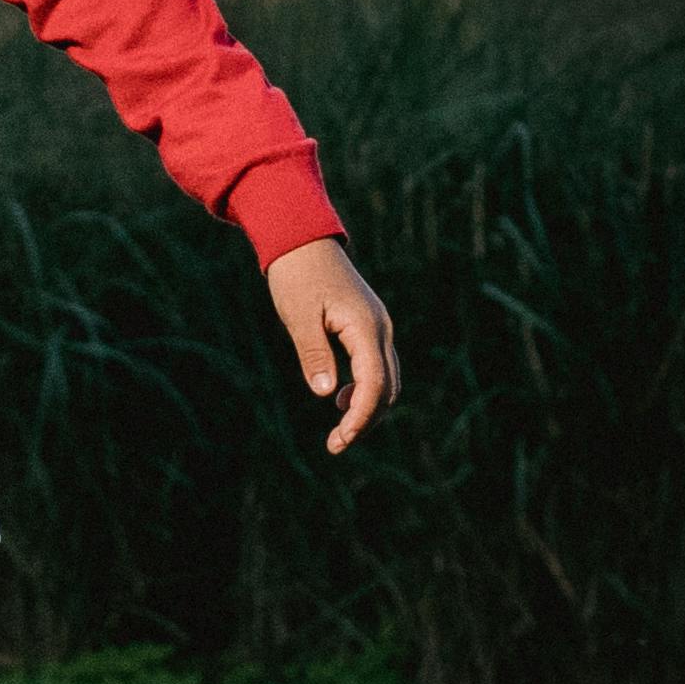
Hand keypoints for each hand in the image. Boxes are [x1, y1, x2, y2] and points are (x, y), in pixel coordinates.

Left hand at [266, 237, 396, 456]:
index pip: (374, 384)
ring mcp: (379, 328)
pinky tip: (339, 398)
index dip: (359, 418)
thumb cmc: (296, 276)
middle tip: (335, 444)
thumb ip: (313, 354)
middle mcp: (381, 329)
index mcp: (365, 327)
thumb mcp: (298, 317)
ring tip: (337, 430)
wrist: (303, 239)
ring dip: (367, 407)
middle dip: (365, 420)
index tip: (339, 440)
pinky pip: (378, 367)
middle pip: (387, 389)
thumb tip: (325, 394)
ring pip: (387, 380)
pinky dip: (365, 390)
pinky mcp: (370, 327)